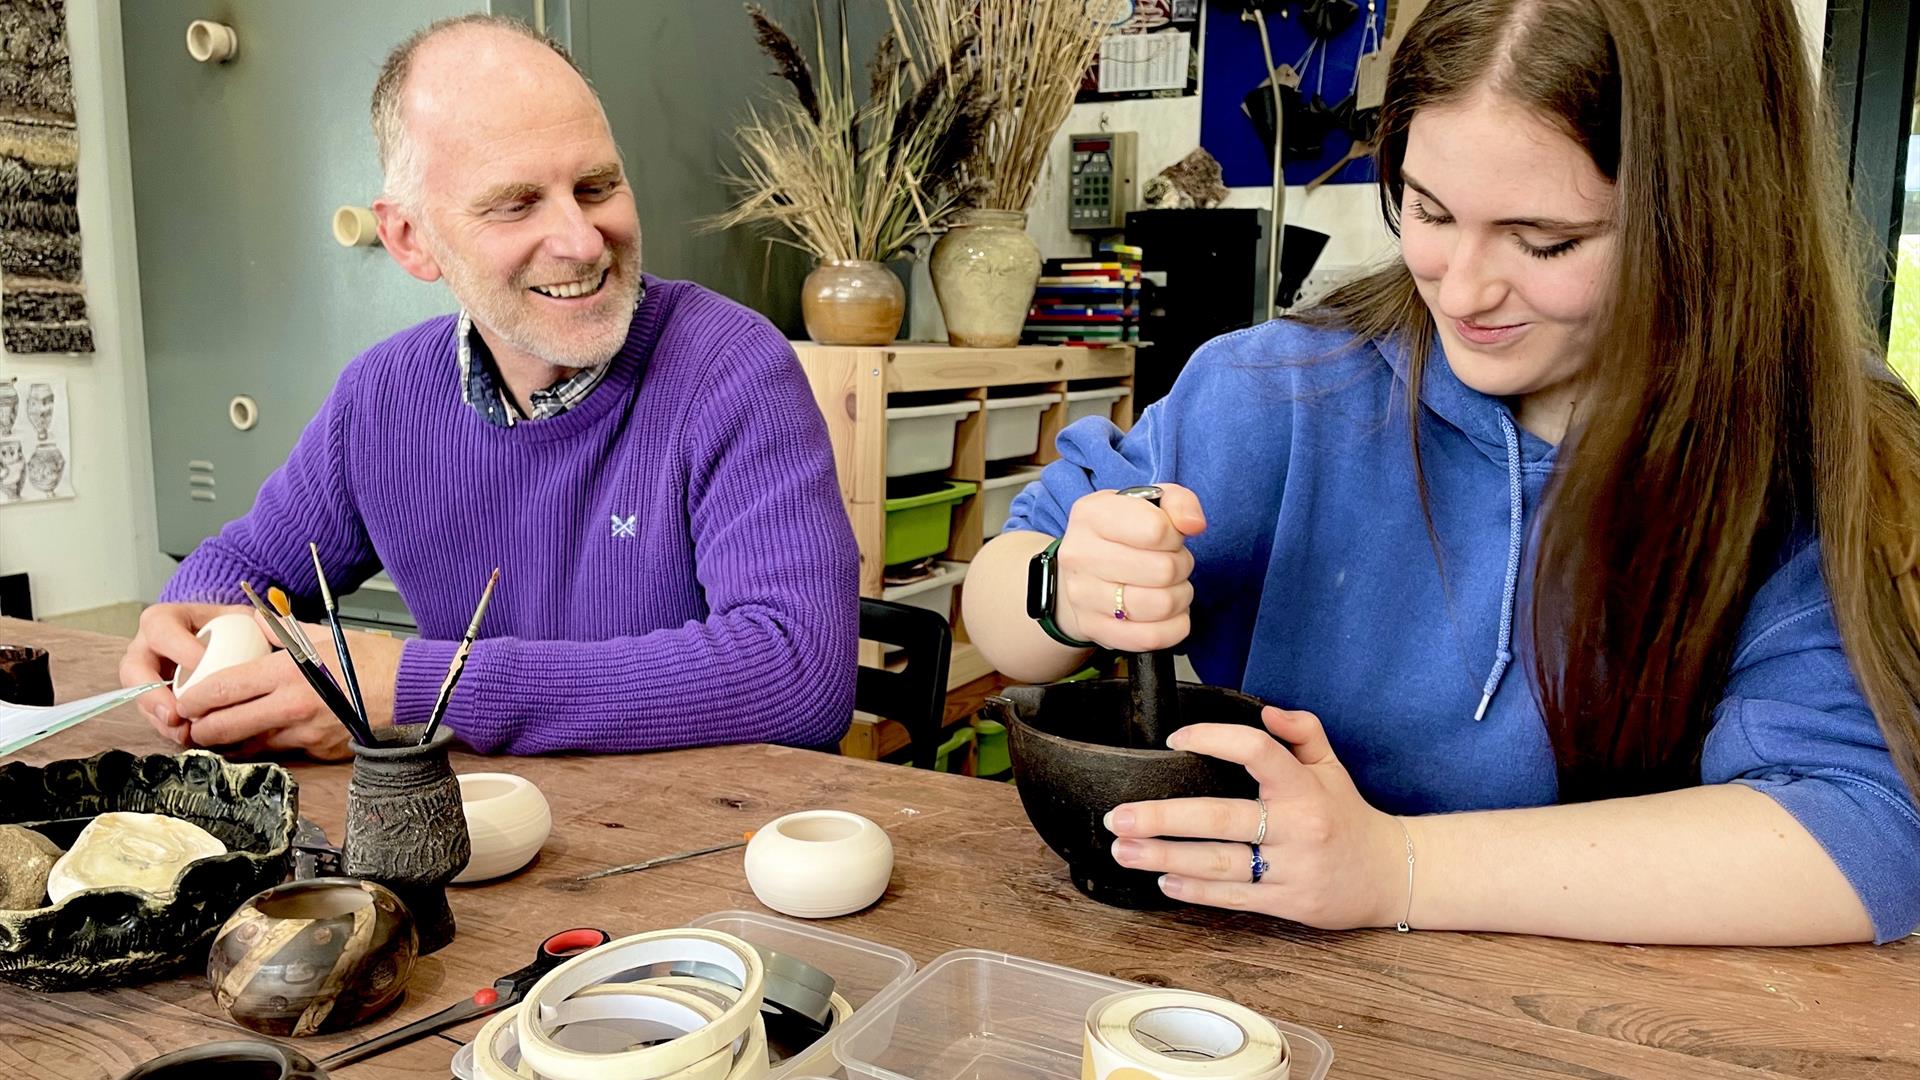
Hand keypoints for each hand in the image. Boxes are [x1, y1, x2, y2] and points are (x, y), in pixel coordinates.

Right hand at [119, 602, 249, 747]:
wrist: (226, 647)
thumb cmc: (235, 630)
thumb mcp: (244, 619)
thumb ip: (256, 620)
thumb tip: (272, 623)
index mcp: (165, 620)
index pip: (161, 628)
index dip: (179, 647)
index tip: (203, 664)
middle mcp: (147, 647)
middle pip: (134, 668)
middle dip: (152, 693)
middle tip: (175, 712)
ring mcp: (146, 675)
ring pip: (140, 698)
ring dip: (159, 718)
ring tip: (182, 732)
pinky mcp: (154, 699)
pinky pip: (153, 715)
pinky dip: (168, 728)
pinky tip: (186, 736)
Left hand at [173, 617, 402, 760]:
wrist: (410, 692)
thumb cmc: (368, 659)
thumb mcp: (319, 635)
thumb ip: (277, 632)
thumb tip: (243, 624)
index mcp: (287, 673)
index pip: (222, 690)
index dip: (193, 698)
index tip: (183, 698)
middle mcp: (290, 708)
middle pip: (223, 727)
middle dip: (199, 727)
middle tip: (191, 721)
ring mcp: (303, 735)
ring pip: (245, 745)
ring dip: (224, 741)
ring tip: (214, 731)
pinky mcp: (316, 753)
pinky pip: (275, 751)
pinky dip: (258, 745)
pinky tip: (252, 737)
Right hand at [1055, 484, 1206, 650]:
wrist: (1076, 573)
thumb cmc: (1118, 536)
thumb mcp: (1145, 503)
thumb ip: (1178, 502)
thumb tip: (1194, 524)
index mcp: (1091, 515)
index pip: (1156, 530)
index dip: (1175, 536)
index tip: (1168, 537)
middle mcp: (1080, 555)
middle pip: (1164, 570)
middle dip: (1181, 566)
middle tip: (1172, 564)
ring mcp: (1083, 596)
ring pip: (1162, 605)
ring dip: (1180, 596)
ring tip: (1169, 587)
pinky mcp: (1094, 629)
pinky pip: (1152, 638)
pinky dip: (1174, 626)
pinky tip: (1168, 613)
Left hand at [1104, 706, 1407, 928]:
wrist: (1390, 875)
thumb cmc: (1349, 816)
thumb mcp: (1332, 767)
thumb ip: (1302, 731)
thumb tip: (1266, 711)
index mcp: (1305, 787)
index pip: (1257, 752)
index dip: (1213, 739)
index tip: (1174, 740)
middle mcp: (1298, 827)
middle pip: (1220, 819)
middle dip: (1163, 818)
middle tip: (1119, 817)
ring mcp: (1292, 869)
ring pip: (1219, 864)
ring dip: (1165, 858)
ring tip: (1125, 850)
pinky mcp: (1289, 904)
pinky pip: (1234, 897)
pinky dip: (1195, 890)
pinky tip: (1164, 881)